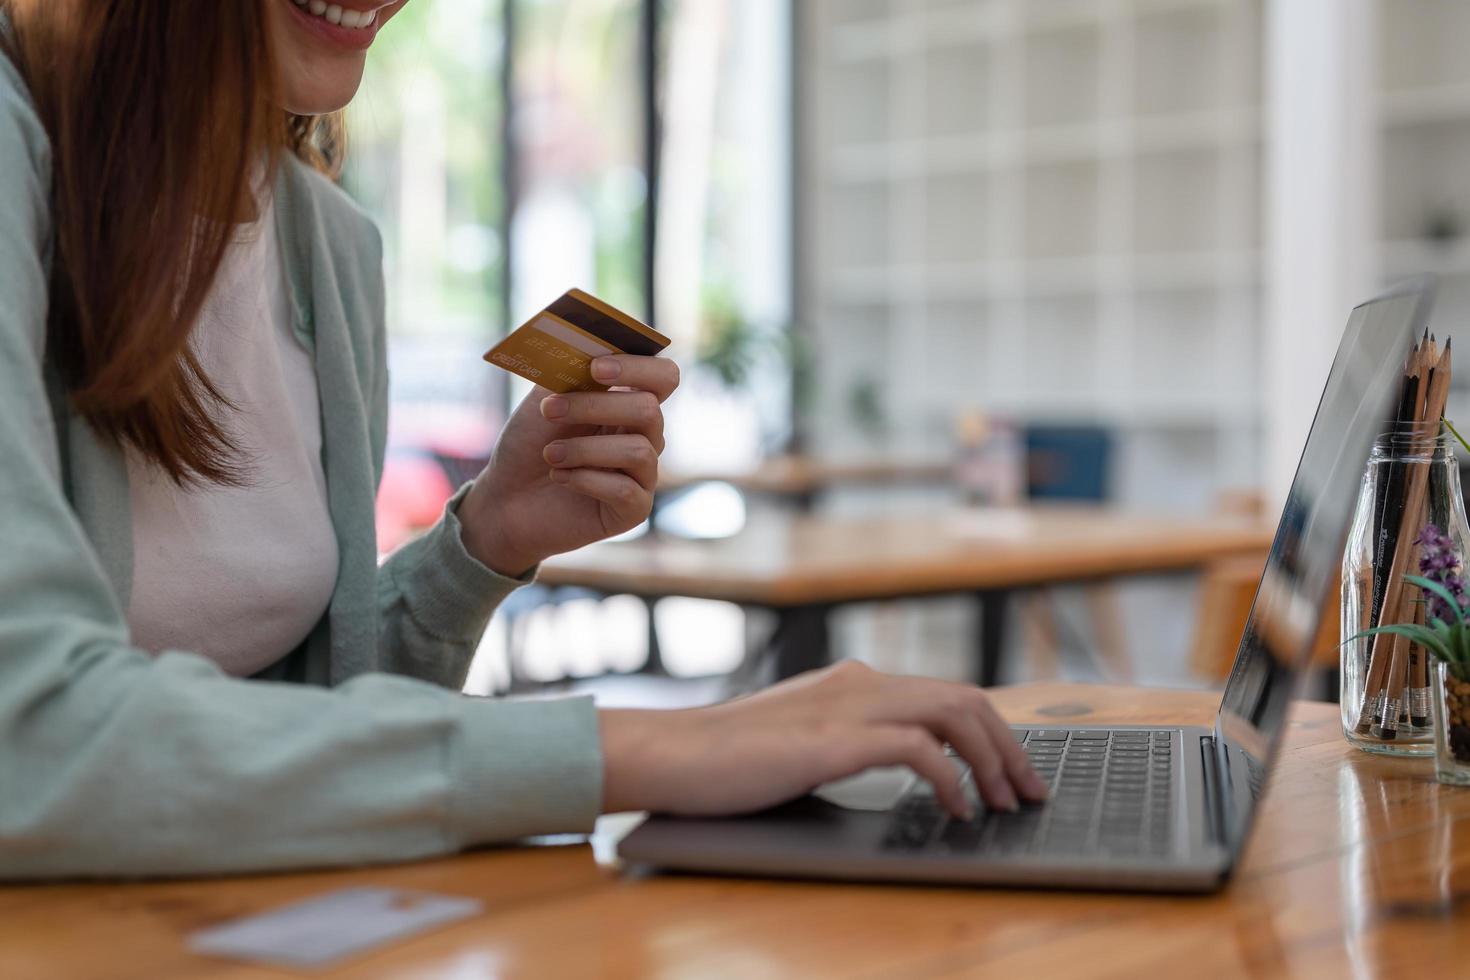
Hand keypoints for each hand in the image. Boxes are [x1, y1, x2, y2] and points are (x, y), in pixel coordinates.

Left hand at [460, 355, 679, 575]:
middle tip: (550, 409)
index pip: (663, 377)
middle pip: (648, 410)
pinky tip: (558, 477)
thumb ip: (568, 373)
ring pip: (638, 451)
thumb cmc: (528, 446)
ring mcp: (642, 475)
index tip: (596, 367)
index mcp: (628, 402)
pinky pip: (625, 490)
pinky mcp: (633, 510)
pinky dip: (585, 479)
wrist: (506, 498)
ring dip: (584, 448)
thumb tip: (586, 347)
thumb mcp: (542, 400)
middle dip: (595, 406)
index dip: (638, 367)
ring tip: (549, 454)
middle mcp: (644, 437)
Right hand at [600, 660, 1048, 819]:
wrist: (672, 753)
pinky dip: (950, 776)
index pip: (943, 695)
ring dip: (992, 758)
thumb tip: (898, 768)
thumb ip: (847, 743)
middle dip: (1008, 746)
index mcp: (852, 682)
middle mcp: (859, 683)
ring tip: (1006, 801)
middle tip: (1030, 790)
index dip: (989, 732)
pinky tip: (956, 807)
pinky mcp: (834, 740)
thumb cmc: (726, 759)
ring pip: (952, 713)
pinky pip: (917, 748)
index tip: (1012, 771)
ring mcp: (847, 707)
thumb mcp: (801, 743)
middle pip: (963, 699)